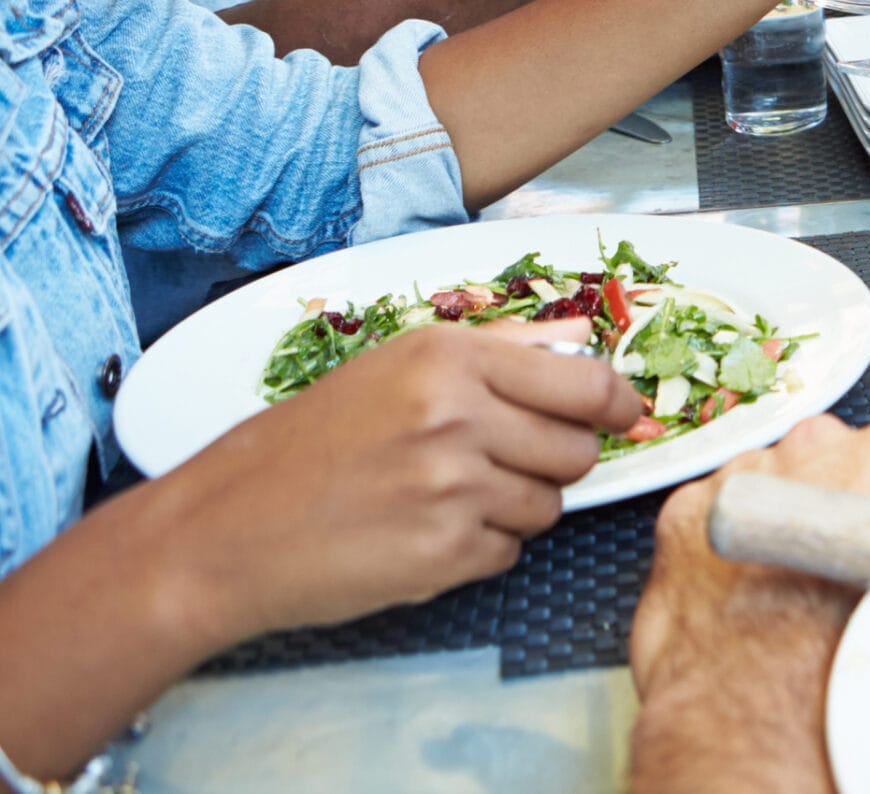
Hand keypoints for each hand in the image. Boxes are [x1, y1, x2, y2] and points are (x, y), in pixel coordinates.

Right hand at [165, 320, 642, 642]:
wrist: (222, 531)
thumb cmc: (306, 446)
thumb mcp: (394, 368)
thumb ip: (498, 351)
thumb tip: (584, 340)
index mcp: (447, 359)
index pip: (586, 381)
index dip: (616, 404)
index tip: (623, 414)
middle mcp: (456, 416)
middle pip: (577, 449)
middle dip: (554, 460)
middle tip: (496, 462)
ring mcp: (452, 488)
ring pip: (547, 506)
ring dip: (511, 507)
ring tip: (440, 496)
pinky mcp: (444, 553)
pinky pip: (508, 552)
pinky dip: (477, 549)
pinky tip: (419, 532)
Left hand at [627, 415, 869, 791]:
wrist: (760, 726)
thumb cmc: (849, 667)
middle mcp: (819, 448)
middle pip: (835, 461)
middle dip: (836, 504)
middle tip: (839, 575)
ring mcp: (746, 474)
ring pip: (768, 484)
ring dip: (777, 524)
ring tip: (785, 596)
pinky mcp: (685, 512)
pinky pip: (710, 517)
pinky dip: (720, 550)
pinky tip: (738, 599)